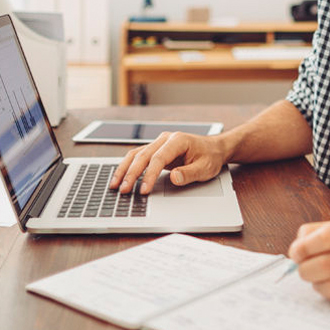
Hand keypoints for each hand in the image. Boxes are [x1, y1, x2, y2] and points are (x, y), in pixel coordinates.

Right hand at [108, 131, 227, 194]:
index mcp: (177, 140)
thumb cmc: (210, 157)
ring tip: (115, 185)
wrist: (214, 149)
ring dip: (125, 169)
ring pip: (136, 154)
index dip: (149, 175)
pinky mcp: (156, 150)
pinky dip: (128, 166)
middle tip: (124, 190)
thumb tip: (174, 178)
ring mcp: (159, 143)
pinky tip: (121, 177)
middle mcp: (165, 139)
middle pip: (142, 155)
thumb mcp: (205, 168)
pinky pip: (138, 157)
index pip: (158, 158)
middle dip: (131, 173)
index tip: (144, 190)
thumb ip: (189, 173)